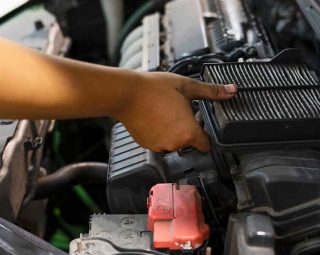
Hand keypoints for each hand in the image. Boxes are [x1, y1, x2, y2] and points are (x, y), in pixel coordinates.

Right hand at [115, 72, 236, 151]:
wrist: (126, 94)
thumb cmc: (154, 89)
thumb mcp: (186, 86)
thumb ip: (211, 92)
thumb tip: (231, 90)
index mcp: (188, 132)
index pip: (206, 145)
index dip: (206, 135)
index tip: (201, 126)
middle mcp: (174, 143)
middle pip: (189, 143)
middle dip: (188, 130)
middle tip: (181, 112)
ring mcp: (159, 146)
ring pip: (173, 143)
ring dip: (173, 132)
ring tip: (167, 113)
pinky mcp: (146, 145)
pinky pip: (159, 142)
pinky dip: (159, 134)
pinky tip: (156, 118)